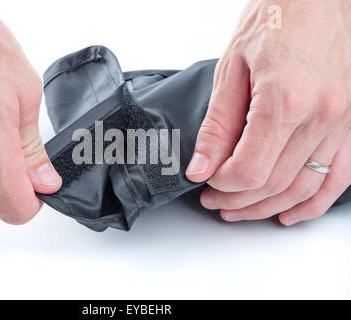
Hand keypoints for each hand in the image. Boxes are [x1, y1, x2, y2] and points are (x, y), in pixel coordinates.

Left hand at [186, 0, 350, 225]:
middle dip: (238, 200)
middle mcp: (321, 115)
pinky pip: (338, 176)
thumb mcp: (231, 69)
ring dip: (269, 207)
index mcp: (285, 100)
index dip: (222, 185)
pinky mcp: (350, 122)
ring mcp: (342, 121)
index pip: (250, 170)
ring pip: (305, 187)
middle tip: (215, 200)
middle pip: (275, 183)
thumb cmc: (276, 19)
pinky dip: (313, 202)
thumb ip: (217, 125)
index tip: (206, 183)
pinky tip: (290, 212)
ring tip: (241, 211)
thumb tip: (201, 166)